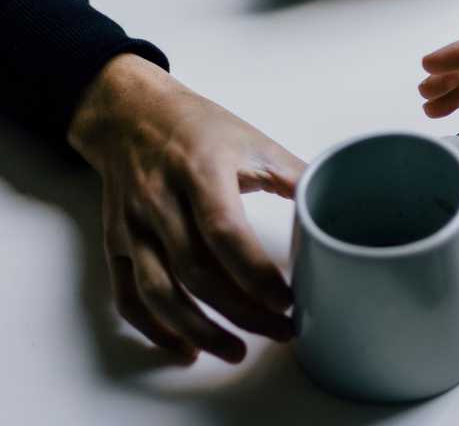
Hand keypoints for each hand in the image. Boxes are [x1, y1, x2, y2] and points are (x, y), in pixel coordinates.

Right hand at [68, 54, 304, 362]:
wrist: (130, 113)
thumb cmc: (199, 127)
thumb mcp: (254, 140)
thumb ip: (296, 175)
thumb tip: (338, 205)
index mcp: (201, 171)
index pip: (224, 233)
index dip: (256, 274)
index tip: (289, 299)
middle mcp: (160, 201)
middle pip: (196, 271)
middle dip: (242, 311)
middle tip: (282, 331)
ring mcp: (133, 226)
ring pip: (159, 292)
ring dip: (199, 330)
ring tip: (237, 351)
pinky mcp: (115, 243)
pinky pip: (127, 296)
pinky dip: (154, 328)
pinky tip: (186, 348)